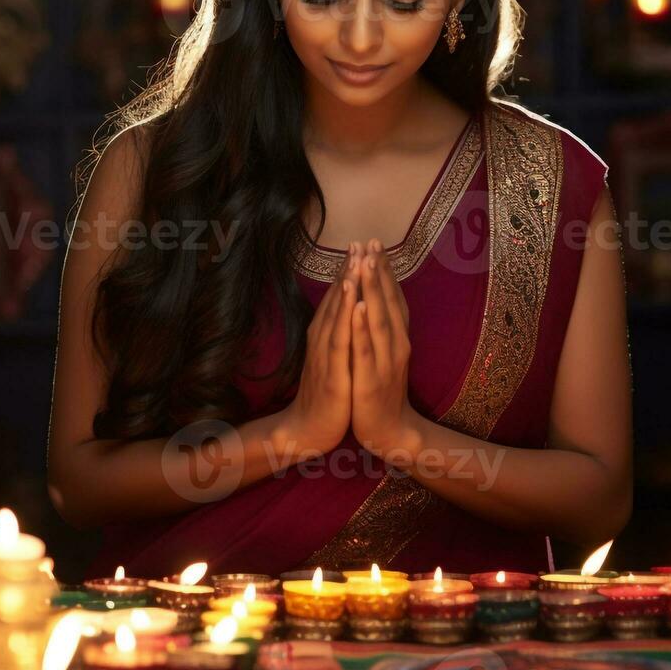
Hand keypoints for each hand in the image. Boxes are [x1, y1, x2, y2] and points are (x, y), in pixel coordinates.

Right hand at [282, 245, 358, 456]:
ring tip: (356, 258)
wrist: (308, 428)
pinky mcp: (331, 370)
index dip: (350, 270)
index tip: (363, 244)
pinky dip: (346, 316)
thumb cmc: (325, 393)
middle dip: (349, 268)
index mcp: (326, 334)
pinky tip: (354, 299)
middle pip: (337, 298)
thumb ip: (338, 332)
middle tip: (360, 240)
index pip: (339, 296)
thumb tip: (346, 308)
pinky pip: (340, 339)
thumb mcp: (333, 357)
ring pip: (338, 312)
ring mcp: (325, 353)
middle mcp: (323, 337)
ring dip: (347, 284)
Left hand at [349, 240, 423, 466]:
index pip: (392, 296)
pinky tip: (358, 307)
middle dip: (378, 270)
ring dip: (372, 289)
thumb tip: (378, 297)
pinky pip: (366, 348)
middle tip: (371, 241)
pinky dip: (363, 326)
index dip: (384, 269)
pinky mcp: (371, 378)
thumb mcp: (385, 353)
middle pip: (387, 301)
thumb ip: (383, 327)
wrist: (388, 430)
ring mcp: (385, 360)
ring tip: (365, 263)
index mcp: (397, 337)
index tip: (375, 242)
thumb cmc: (382, 389)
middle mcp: (396, 344)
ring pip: (378, 319)